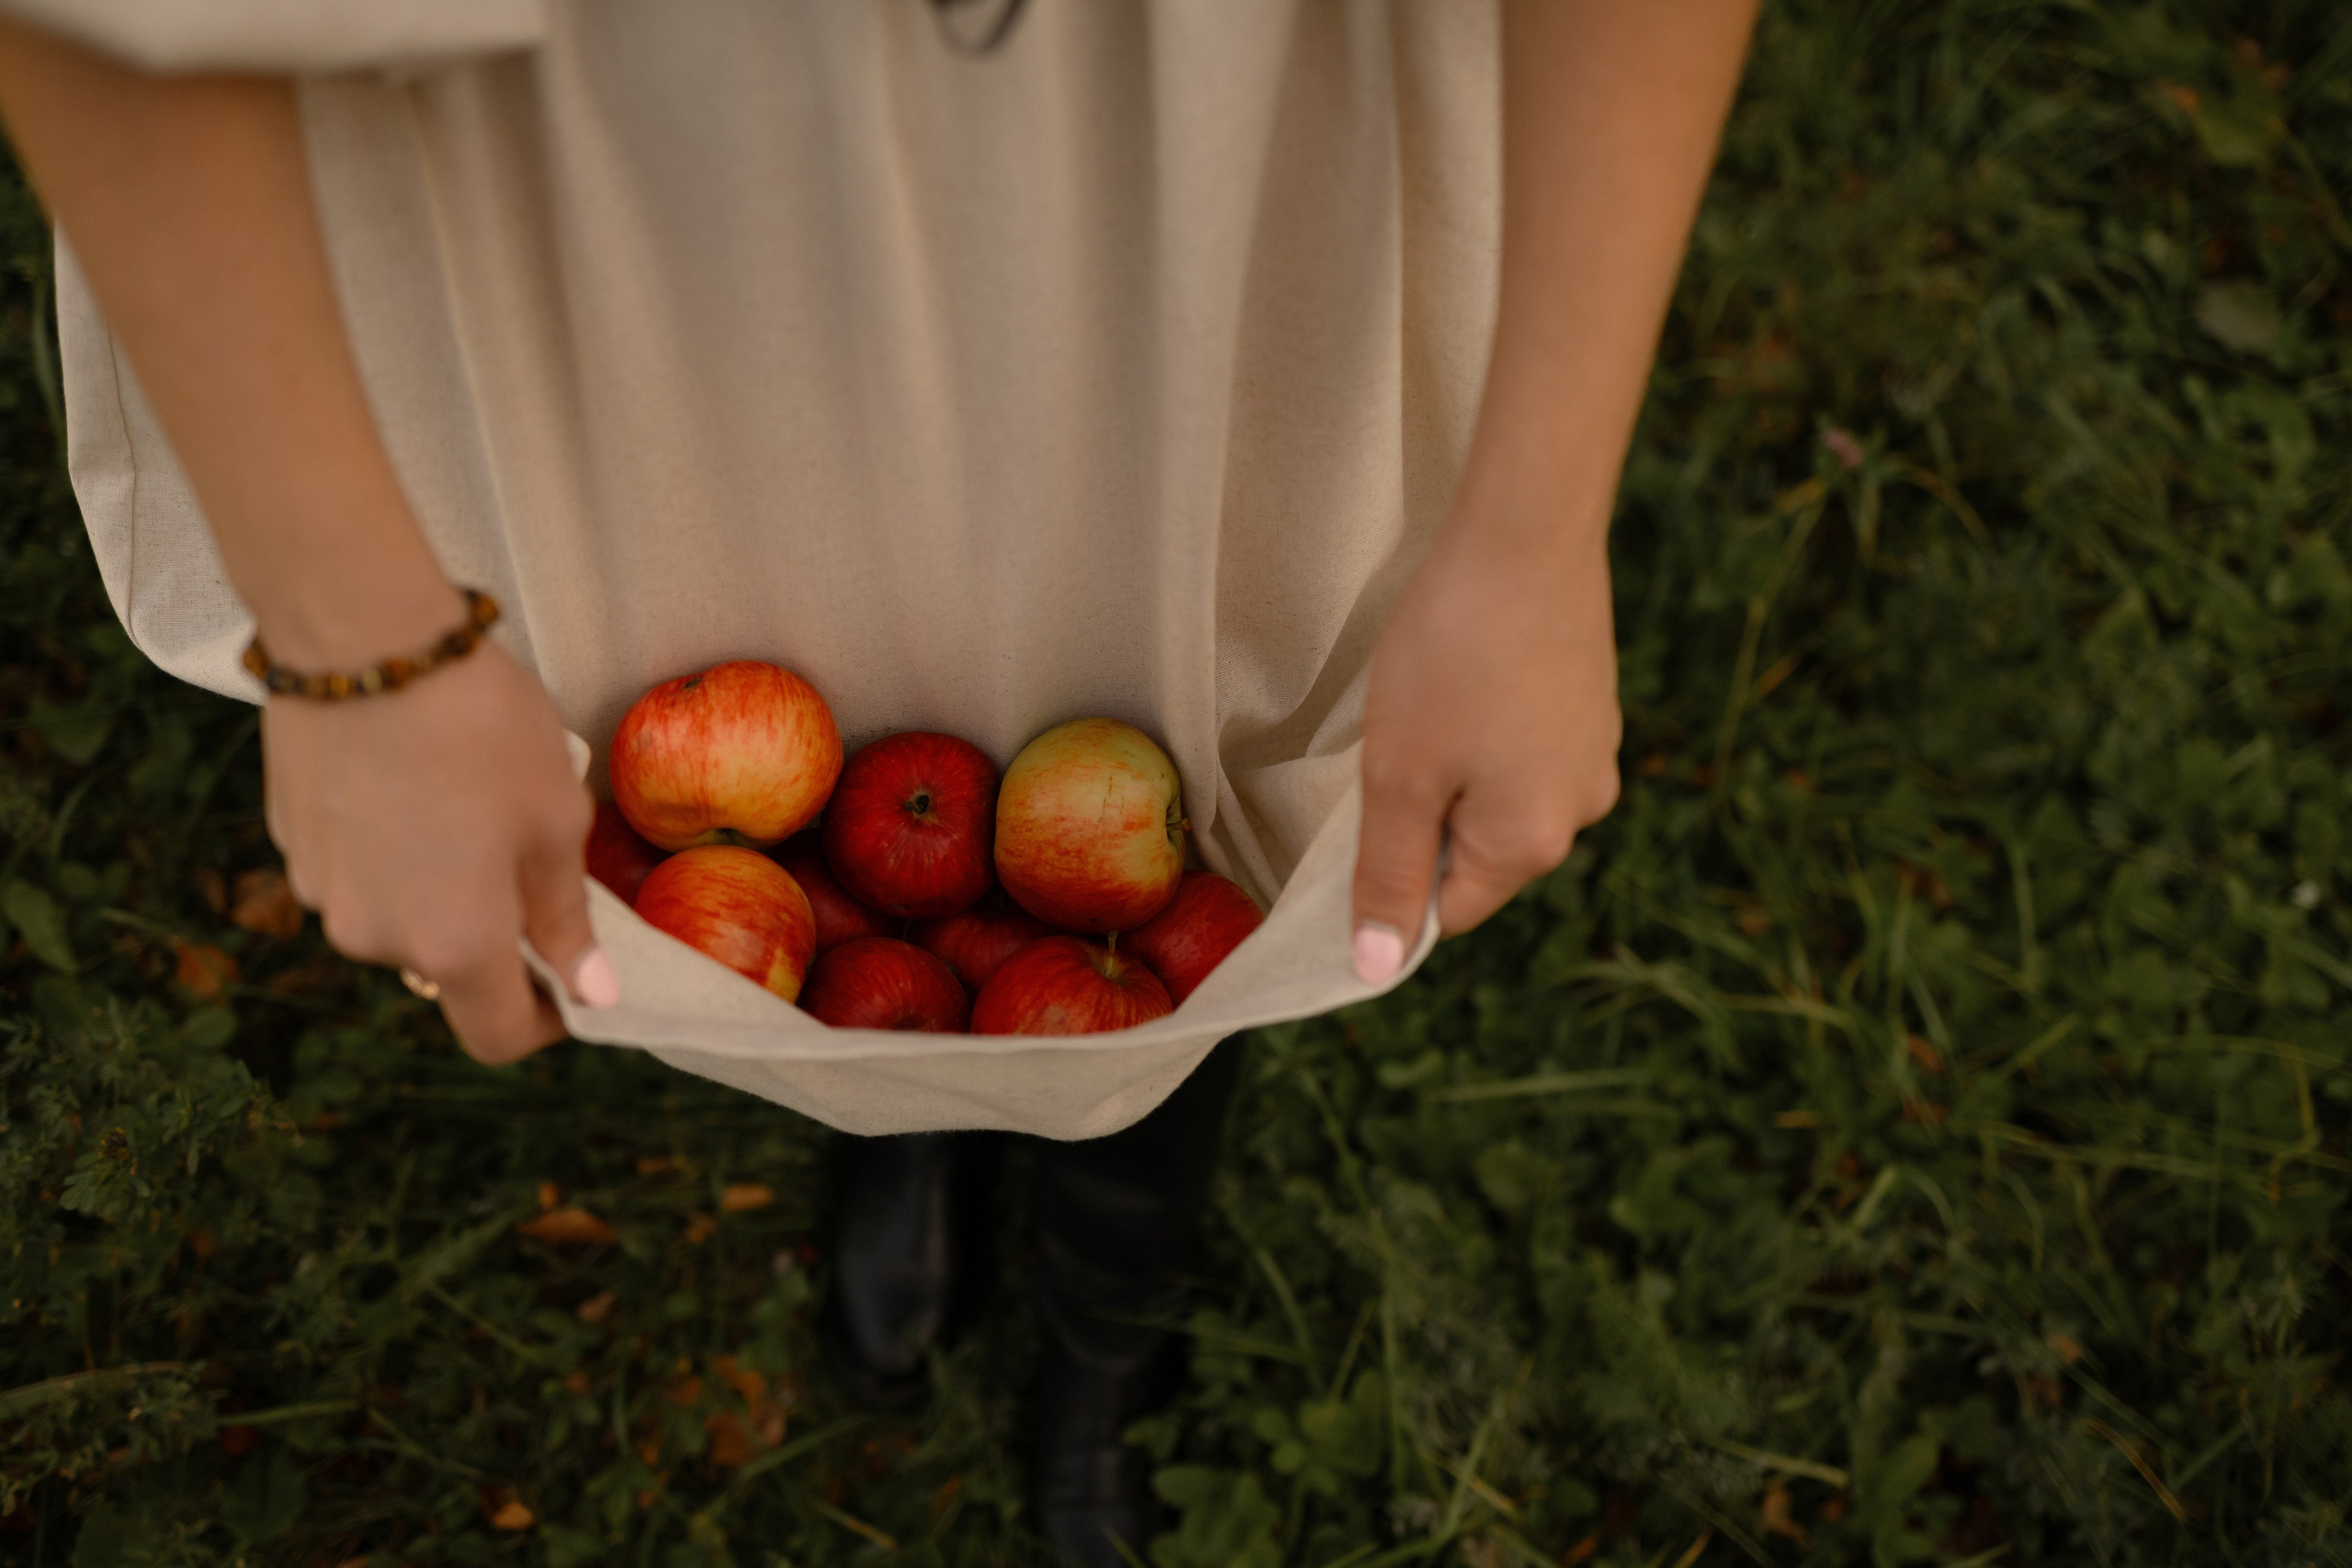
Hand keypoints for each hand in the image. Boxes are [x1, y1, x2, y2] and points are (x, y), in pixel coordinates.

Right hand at [264, 638, 615, 1063]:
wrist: (366, 639)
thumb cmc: (482, 729)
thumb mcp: (555, 821)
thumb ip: (567, 918)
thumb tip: (592, 992)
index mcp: (452, 945)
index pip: (498, 1035)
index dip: (545, 1019)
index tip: (573, 984)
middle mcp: (375, 939)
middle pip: (447, 971)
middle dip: (494, 933)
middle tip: (529, 856)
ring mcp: (322, 895)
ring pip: (400, 919)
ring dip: (440, 889)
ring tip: (470, 806)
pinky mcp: (291, 846)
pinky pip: (359, 874)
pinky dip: (394, 853)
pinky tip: (416, 784)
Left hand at [1350, 515, 1622, 983]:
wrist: (1526, 534)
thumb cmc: (1451, 657)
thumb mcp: (1400, 776)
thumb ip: (1389, 874)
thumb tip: (1377, 969)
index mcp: (1534, 844)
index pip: (1451, 908)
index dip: (1395, 878)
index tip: (1363, 815)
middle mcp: (1582, 810)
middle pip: (1478, 852)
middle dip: (1427, 814)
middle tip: (1394, 744)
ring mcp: (1595, 754)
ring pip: (1499, 794)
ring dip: (1454, 767)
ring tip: (1431, 702)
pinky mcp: (1593, 704)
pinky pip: (1524, 747)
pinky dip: (1485, 728)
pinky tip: (1465, 676)